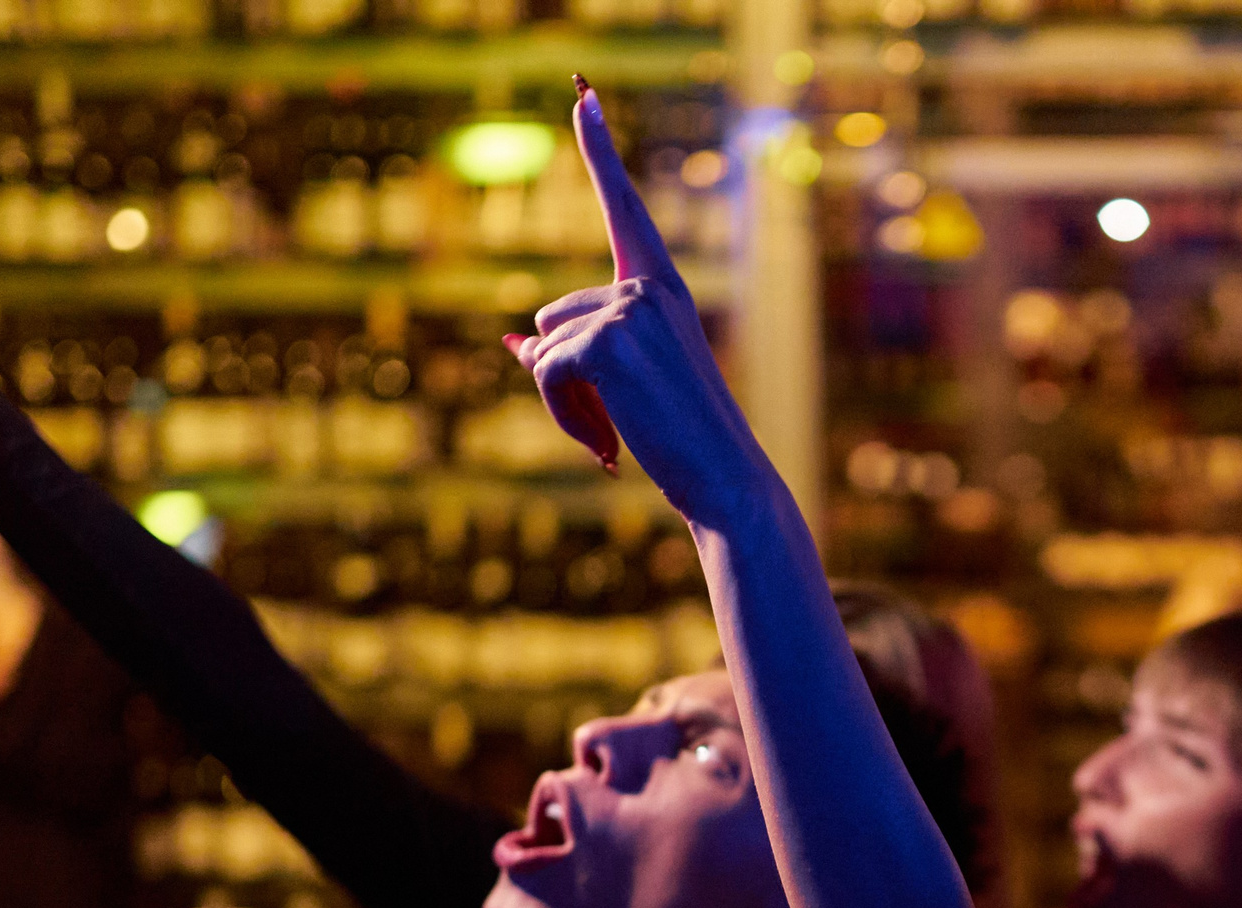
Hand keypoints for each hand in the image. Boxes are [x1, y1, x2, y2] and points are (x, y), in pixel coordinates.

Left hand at [503, 76, 775, 528]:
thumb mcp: (628, 385)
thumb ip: (576, 353)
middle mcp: (649, 287)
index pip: (625, 207)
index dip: (599, 148)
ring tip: (612, 439)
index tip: (583, 93)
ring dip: (561, 401)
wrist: (727, 480)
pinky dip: (560, 414)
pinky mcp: (606, 342)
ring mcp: (629, 309)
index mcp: (664, 287)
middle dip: (563, 375)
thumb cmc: (684, 440)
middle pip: (552, 316)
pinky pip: (545, 373)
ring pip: (543, 348)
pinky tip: (604, 446)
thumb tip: (514, 344)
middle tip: (613, 427)